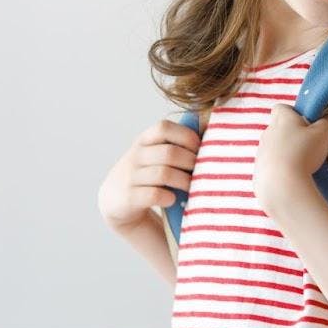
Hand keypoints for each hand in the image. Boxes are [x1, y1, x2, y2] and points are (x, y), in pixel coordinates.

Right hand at [98, 118, 200, 234]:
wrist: (116, 201)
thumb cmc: (148, 175)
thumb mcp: (155, 154)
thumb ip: (176, 143)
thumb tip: (211, 126)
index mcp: (144, 140)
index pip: (164, 127)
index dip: (186, 137)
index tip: (200, 150)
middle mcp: (135, 155)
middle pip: (169, 153)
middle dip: (191, 163)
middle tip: (203, 173)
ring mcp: (130, 176)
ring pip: (164, 174)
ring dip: (185, 182)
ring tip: (194, 188)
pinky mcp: (129, 197)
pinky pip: (153, 195)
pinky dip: (168, 198)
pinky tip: (173, 200)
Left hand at [254, 104, 327, 215]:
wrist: (281, 185)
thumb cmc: (303, 152)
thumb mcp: (323, 134)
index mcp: (282, 119)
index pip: (282, 107)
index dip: (293, 112)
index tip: (306, 122)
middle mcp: (268, 132)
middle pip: (278, 128)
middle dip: (291, 134)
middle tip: (308, 144)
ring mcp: (261, 152)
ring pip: (273, 147)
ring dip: (285, 152)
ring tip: (301, 163)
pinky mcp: (258, 170)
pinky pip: (269, 165)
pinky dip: (279, 168)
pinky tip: (291, 176)